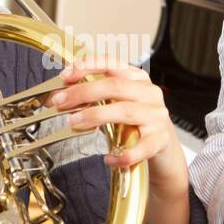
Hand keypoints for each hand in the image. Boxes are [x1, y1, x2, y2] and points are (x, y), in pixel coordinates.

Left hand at [47, 56, 189, 223]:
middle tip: (60, 102)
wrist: (164, 150)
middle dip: (83, 92)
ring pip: (124, 111)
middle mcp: (149, 93)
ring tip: (74, 123)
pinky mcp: (161, 140)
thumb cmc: (136, 124)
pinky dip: (123, 154)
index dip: (87, 66)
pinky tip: (108, 158)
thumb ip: (95, 97)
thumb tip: (62, 95)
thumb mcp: (117, 104)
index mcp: (137, 79)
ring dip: (95, 116)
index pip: (111, 64)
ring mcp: (157, 116)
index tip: (65, 75)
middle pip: (114, 86)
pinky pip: (140, 147)